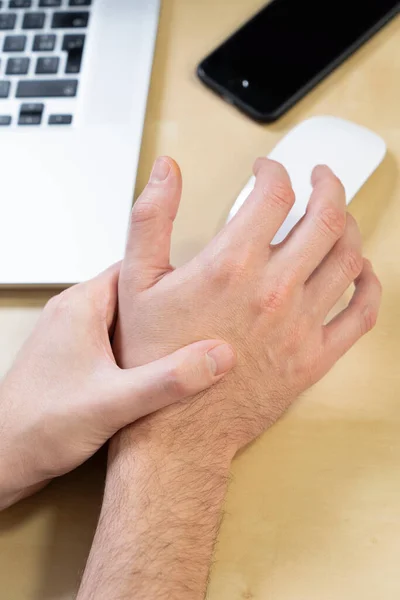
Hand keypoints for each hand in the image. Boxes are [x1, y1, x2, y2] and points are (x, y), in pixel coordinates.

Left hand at [0, 264, 234, 508]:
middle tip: (201, 318)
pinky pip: (111, 338)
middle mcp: (72, 313)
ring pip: (123, 317)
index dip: (171, 275)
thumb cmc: (38, 427)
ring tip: (183, 344)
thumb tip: (215, 357)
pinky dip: (135, 347)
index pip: (134, 267)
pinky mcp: (71, 357)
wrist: (2, 459)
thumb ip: (168, 380)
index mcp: (80, 307)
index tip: (201, 286)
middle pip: (132, 292)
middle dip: (166, 305)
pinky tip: (153, 369)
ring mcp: (70, 335)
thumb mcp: (114, 403)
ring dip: (150, 329)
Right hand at [114, 156, 381, 454]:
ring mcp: (300, 325)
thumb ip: (150, 219)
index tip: (267, 172)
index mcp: (231, 266)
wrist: (177, 431)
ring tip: (339, 218)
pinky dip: (369, 286)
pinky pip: (361, 315)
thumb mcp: (136, 283)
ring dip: (349, 228)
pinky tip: (361, 273)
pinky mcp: (314, 357)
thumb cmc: (155, 361)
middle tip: (321, 178)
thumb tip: (167, 172)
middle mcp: (274, 290)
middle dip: (328, 186)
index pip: (275, 194)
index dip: (274, 171)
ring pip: (349, 259)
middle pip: (326, 218)